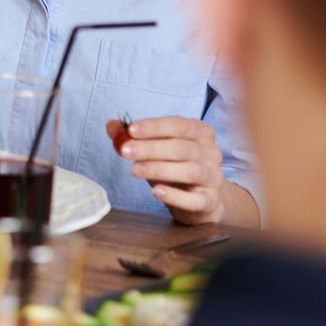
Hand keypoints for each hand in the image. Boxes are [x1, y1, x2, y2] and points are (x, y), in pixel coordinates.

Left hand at [107, 115, 225, 224]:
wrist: (202, 199)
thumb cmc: (177, 166)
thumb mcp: (157, 149)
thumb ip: (134, 137)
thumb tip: (111, 126)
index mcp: (201, 133)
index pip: (179, 125)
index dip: (155, 126)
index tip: (131, 130)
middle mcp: (211, 153)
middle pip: (182, 148)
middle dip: (151, 148)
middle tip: (125, 151)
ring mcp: (213, 178)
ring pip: (190, 171)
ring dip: (159, 169)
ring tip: (134, 170)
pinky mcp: (210, 201)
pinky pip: (195, 199)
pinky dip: (175, 196)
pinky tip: (156, 192)